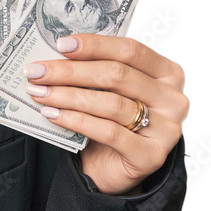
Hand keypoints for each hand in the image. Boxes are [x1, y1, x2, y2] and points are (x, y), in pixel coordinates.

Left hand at [22, 34, 188, 195]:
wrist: (116, 166)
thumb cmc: (113, 119)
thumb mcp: (109, 89)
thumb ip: (95, 69)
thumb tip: (56, 53)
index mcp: (167, 72)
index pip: (131, 50)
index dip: (95, 45)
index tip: (61, 44)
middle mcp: (172, 99)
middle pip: (117, 75)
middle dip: (70, 71)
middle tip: (37, 71)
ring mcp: (166, 129)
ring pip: (110, 104)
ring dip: (67, 96)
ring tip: (39, 92)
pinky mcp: (151, 156)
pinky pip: (108, 132)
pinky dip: (75, 120)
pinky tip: (52, 114)